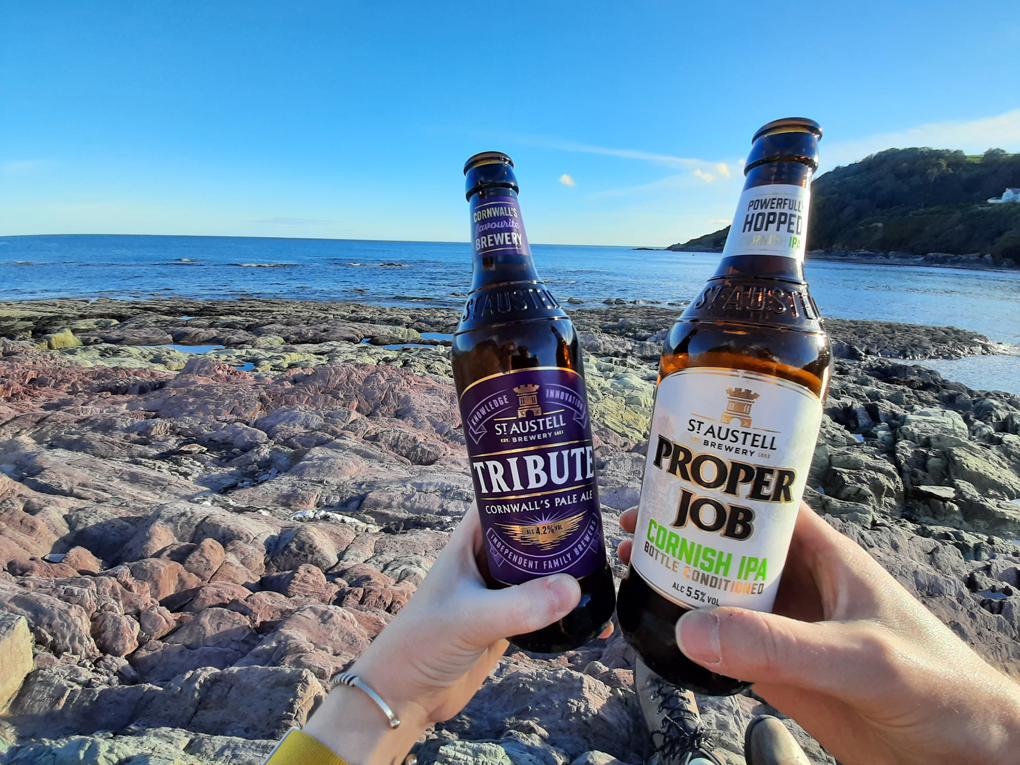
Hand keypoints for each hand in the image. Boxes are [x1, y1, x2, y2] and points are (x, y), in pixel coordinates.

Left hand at [304, 506, 583, 764]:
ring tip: (608, 569)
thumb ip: (518, 606)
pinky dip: (569, 609)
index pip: (504, 496)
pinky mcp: (509, 622)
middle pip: (532, 531)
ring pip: (542, 569)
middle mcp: (488, 559)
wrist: (406, 697)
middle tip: (605, 529)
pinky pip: (546, 607)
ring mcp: (499, 591)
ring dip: (571, 570)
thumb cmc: (422, 644)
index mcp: (471, 540)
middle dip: (565, 529)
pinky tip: (595, 617)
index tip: (572, 480)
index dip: (534, 483)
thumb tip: (572, 589)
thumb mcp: (470, 618)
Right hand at [618, 503, 1019, 764]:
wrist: (965, 753)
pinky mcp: (782, 674)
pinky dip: (691, 639)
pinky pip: (727, 649)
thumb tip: (691, 630)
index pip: (764, 504)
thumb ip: (780, 645)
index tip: (667, 481)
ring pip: (721, 597)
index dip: (718, 487)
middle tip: (631, 531)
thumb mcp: (857, 655)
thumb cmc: (938, 685)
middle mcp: (801, 586)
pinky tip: (659, 632)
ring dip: (678, 583)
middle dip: (681, 534)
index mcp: (824, 556)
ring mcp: (789, 630)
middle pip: (729, 547)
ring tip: (631, 572)